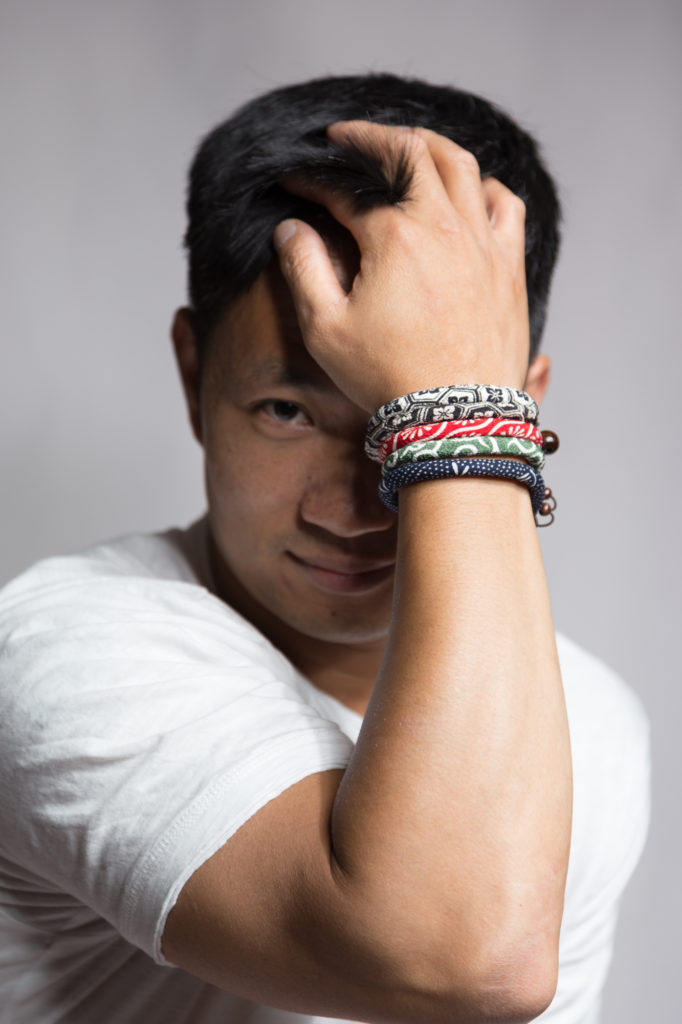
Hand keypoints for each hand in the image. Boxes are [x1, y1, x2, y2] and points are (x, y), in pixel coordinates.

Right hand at [274, 122, 529, 412]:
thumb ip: (303, 270)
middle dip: (371, 138)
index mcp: (394, 238)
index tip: (296, 181)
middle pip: (409, 151)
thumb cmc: (390, 380)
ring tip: (405, 145)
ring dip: (427, 145)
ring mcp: (483, 243)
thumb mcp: (326, 330)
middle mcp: (443, 227)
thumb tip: (291, 229)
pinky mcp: (508, 266)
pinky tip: (468, 190)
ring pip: (461, 164)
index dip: (315, 179)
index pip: (347, 189)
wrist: (458, 420)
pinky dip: (483, 185)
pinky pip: (505, 203)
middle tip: (347, 140)